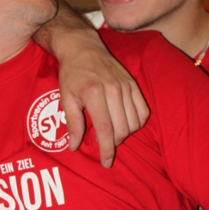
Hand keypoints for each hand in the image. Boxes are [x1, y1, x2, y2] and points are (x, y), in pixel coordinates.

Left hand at [58, 30, 149, 166]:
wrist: (83, 47)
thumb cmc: (72, 74)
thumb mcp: (65, 97)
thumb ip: (72, 123)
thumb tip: (74, 147)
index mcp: (94, 93)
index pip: (105, 129)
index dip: (107, 149)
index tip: (106, 162)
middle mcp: (113, 89)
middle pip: (121, 129)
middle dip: (114, 143)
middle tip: (104, 144)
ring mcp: (126, 86)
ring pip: (134, 123)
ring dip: (125, 134)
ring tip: (113, 133)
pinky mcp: (133, 84)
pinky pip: (143, 111)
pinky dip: (137, 123)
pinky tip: (127, 124)